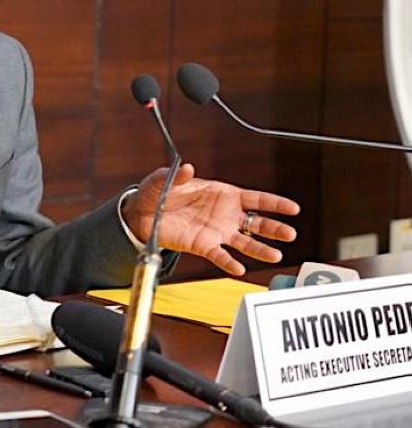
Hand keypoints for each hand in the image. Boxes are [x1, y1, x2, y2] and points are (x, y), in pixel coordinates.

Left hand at [121, 163, 299, 275]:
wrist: (142, 214)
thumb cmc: (159, 193)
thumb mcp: (165, 180)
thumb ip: (177, 175)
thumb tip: (186, 168)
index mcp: (222, 194)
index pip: (255, 199)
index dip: (275, 203)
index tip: (293, 208)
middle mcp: (225, 215)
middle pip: (257, 223)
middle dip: (274, 228)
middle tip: (290, 235)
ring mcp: (217, 232)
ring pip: (245, 242)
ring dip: (260, 249)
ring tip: (275, 256)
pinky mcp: (204, 246)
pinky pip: (220, 256)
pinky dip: (229, 262)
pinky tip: (239, 268)